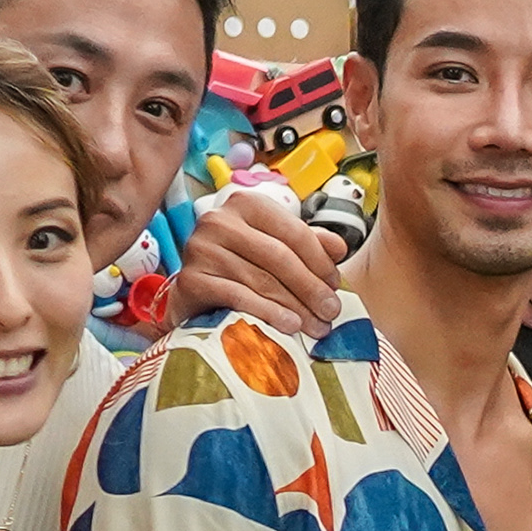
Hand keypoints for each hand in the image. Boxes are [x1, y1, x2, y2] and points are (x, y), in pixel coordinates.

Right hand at [172, 187, 345, 337]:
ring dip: (296, 307)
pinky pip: (239, 297)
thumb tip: (340, 248)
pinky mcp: (191, 279)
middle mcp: (220, 220)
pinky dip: (268, 313)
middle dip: (311, 287)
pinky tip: (290, 326)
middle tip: (331, 311)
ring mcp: (202, 248)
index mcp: (246, 204)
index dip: (320, 261)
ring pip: (262, 280)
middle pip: (279, 257)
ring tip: (317, 326)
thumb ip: (308, 243)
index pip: (294, 232)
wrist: (196, 292)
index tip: (336, 285)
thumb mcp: (276, 247)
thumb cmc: (241, 266)